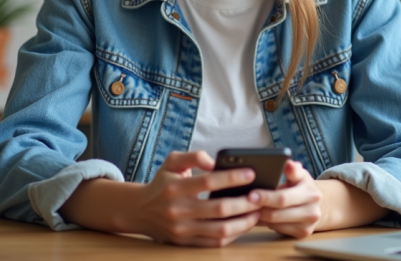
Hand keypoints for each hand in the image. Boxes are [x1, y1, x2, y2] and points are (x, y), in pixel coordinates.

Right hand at [132, 151, 262, 246]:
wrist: (140, 210)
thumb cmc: (162, 182)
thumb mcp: (172, 161)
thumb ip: (194, 156)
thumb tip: (215, 162)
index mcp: (175, 187)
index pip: (208, 181)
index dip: (231, 177)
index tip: (251, 172)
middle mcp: (178, 210)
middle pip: (219, 208)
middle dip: (244, 202)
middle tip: (260, 195)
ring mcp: (182, 230)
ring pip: (220, 230)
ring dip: (243, 222)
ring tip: (257, 212)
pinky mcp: (185, 243)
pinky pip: (215, 243)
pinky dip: (233, 235)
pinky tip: (243, 224)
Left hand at [249, 160, 321, 237]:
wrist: (317, 205)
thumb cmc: (302, 186)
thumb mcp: (300, 175)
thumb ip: (293, 169)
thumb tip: (287, 163)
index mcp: (311, 193)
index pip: (283, 197)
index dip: (266, 197)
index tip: (251, 194)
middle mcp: (312, 211)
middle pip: (277, 213)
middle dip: (259, 207)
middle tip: (245, 202)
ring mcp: (308, 225)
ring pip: (275, 223)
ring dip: (260, 216)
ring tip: (248, 208)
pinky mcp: (302, 233)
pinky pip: (277, 230)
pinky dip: (265, 223)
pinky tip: (257, 215)